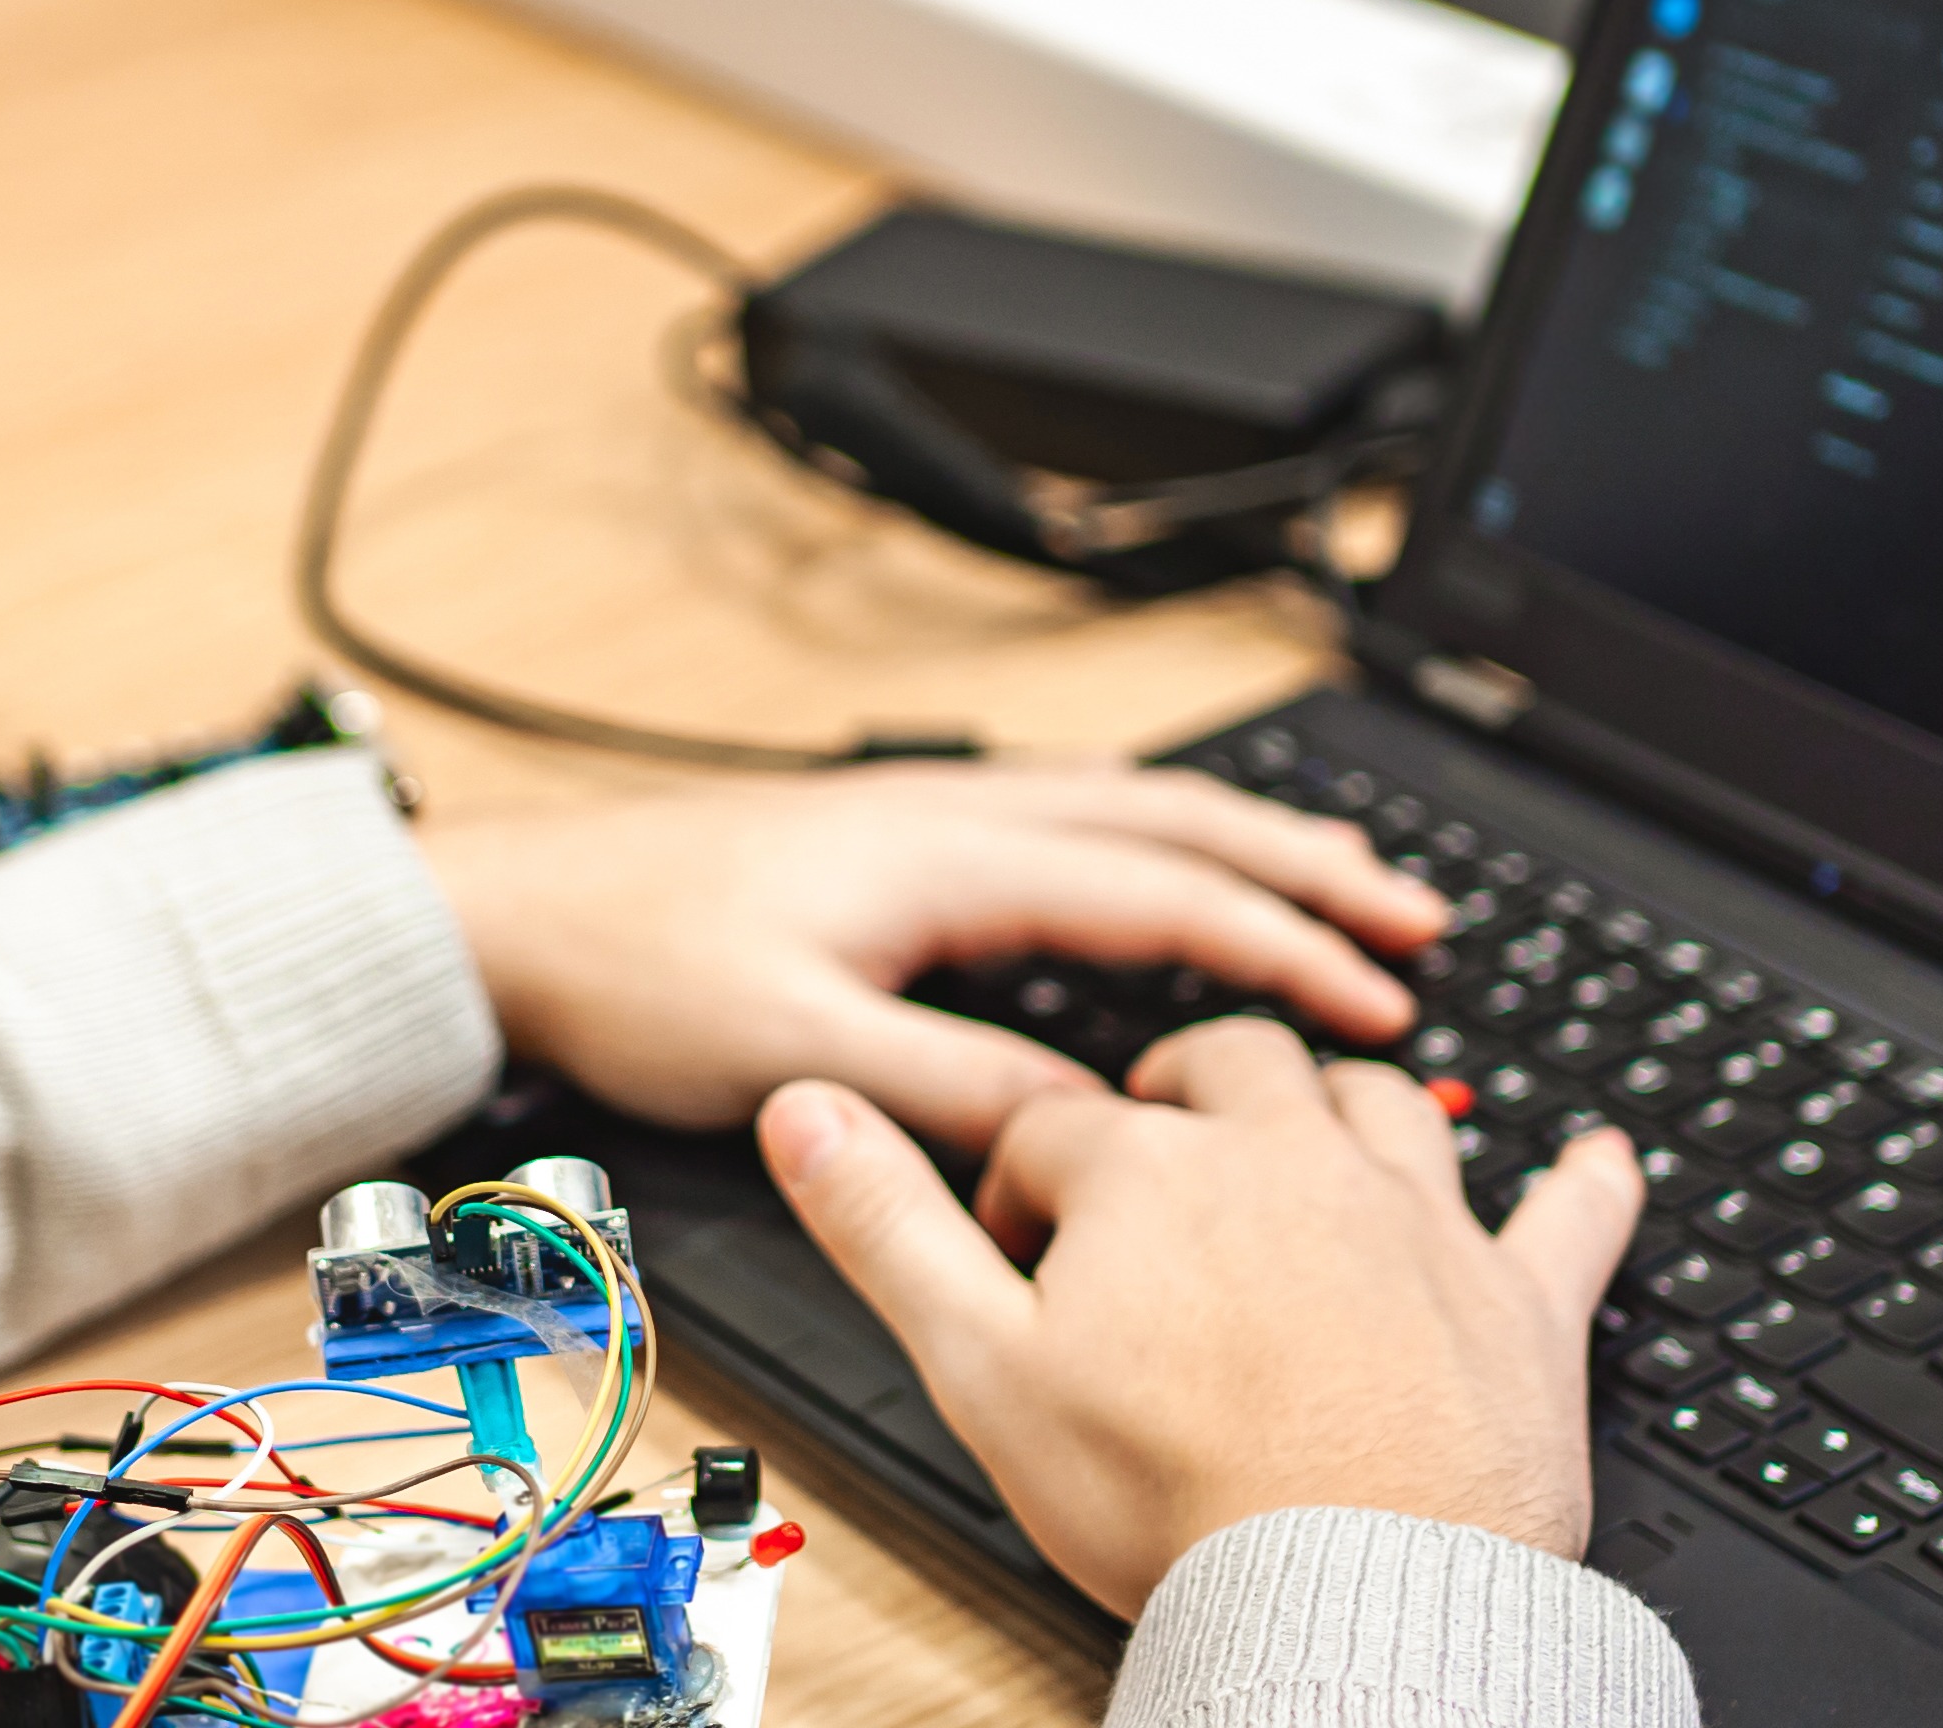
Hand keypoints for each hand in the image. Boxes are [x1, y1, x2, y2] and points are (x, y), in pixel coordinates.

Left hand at [413, 763, 1444, 1149]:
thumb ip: (949, 1089)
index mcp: (949, 857)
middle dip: (1308, 870)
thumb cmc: (638, 975)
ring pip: (1133, 814)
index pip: (1163, 894)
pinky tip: (1186, 873)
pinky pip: (1079, 822)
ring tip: (1348, 887)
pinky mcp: (901, 835)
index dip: (1284, 946)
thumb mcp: (800, 1055)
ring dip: (1247, 849)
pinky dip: (1168, 847)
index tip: (1382, 995)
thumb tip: (1089, 1129)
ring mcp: (931, 815)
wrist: (520, 912)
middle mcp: (956, 814)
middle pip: (1175, 827)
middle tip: (1422, 915)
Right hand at [758, 1019, 1643, 1615]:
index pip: (1064, 1127)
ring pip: (1383, 1104)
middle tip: (1160, 1143)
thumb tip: (804, 1107)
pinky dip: (1586, 1185)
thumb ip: (887, 1224)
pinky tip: (1602, 1159)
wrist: (1346, 1591)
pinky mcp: (1517, 1301)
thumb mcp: (979, 1363)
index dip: (1026, 1181)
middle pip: (1236, 1067)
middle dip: (1186, 1087)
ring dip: (1346, 1103)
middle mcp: (1292, 1162)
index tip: (1021, 1252)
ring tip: (1320, 1130)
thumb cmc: (1169, 1494)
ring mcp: (1415, 1223)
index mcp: (1155, 1172)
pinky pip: (1571, 1215)